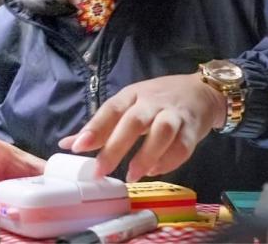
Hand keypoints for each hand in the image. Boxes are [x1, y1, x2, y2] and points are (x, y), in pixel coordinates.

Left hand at [57, 73, 224, 181]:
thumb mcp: (128, 106)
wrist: (201, 91)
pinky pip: (182, 146)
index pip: (110, 109)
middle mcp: (152, 102)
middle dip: (116, 146)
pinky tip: (154, 171)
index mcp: (132, 96)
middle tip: (100, 170)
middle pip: (134, 122)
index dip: (94, 128)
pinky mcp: (193, 128)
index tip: (77, 147)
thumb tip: (66, 144)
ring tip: (131, 175)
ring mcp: (174, 114)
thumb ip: (100, 127)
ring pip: (162, 132)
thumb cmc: (157, 101)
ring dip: (146, 155)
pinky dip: (169, 161)